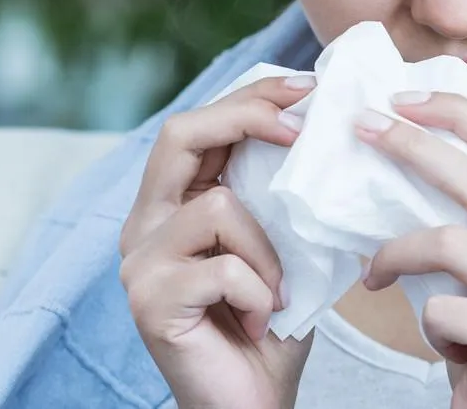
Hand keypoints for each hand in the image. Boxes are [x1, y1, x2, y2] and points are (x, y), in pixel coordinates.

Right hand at [119, 76, 317, 408]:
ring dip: (267, 248)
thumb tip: (326, 127)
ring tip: (278, 291)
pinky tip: (261, 319)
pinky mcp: (149, 301)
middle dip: (249, 117)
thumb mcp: (283, 242)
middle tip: (302, 129)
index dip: (251, 95)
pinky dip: (259, 290)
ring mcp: (140, 262)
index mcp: (174, 203)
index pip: (200, 124)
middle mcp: (145, 224)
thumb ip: (279, 193)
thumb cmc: (271, 320)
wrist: (253, 401)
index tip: (307, 88)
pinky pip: (223, 268)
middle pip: (180, 133)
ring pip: (217, 205)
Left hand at [354, 91, 466, 408]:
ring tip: (377, 270)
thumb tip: (410, 145)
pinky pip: (442, 306)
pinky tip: (440, 338)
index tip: (404, 100)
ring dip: (396, 253)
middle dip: (410, 146)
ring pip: (449, 240)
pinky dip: (425, 320)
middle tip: (361, 129)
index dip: (458, 113)